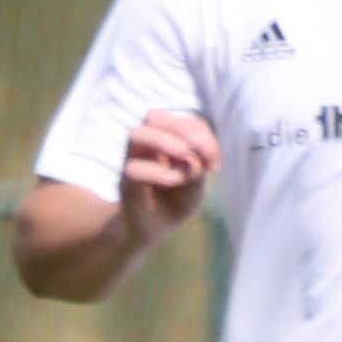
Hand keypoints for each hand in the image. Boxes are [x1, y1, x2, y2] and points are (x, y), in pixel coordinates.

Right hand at [119, 111, 220, 242]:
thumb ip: (199, 161)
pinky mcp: (126, 183)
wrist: (157, 225)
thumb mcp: (197, 177)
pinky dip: (157, 171)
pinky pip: (133, 168)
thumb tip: (192, 153)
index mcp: (168, 139)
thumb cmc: (179, 196)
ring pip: (136, 134)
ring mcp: (134, 161)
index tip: (215, 164)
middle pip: (155, 116)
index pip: (184, 120)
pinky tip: (174, 180)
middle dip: (184, 130)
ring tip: (185, 159)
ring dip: (165, 142)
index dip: (203, 134)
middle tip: (203, 157)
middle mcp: (147, 145)